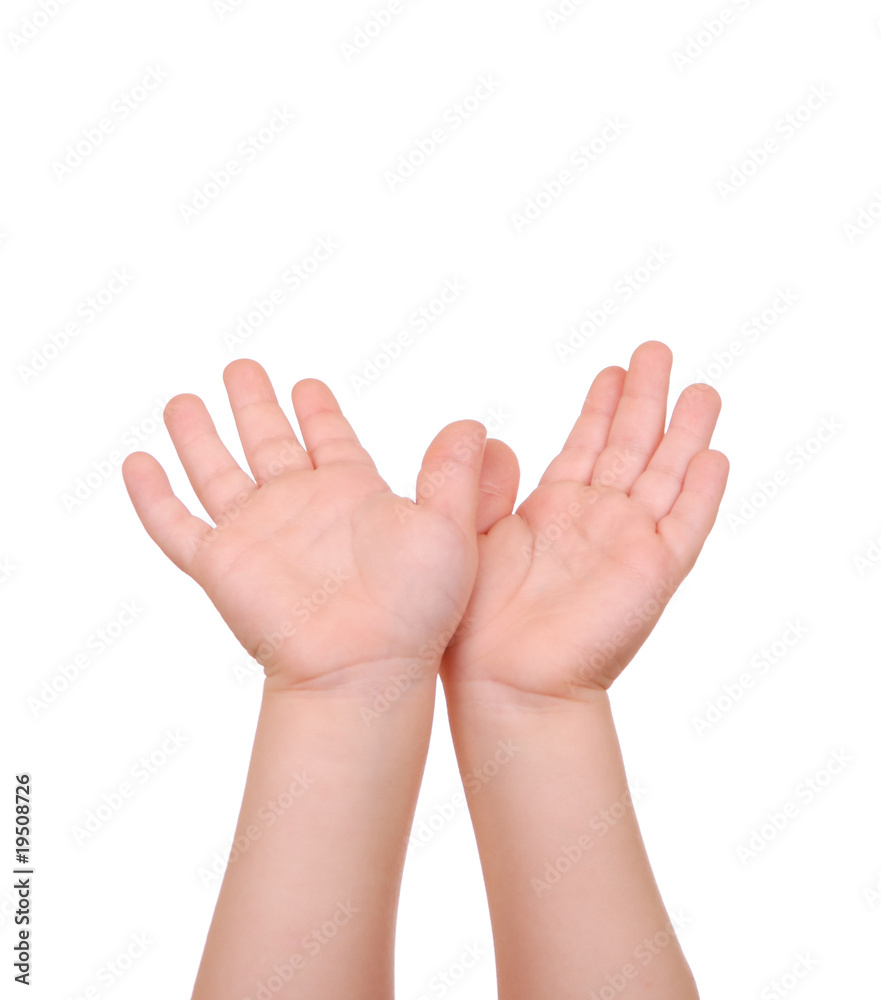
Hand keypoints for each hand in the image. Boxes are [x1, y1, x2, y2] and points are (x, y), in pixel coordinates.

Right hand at [122, 360, 486, 693]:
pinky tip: (136, 462)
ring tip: (183, 401)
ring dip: (197, 437)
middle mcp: (300, 506)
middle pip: (267, 442)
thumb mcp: (449, 528)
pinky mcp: (219, 565)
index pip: (329, 438)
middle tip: (241, 367)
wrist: (365, 668)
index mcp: (352, 492)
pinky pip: (175, 524)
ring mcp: (256, 533)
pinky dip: (153, 496)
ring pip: (216, 471)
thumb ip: (455, 474)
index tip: (306, 384)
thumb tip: (475, 424)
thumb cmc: (415, 609)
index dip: (317, 410)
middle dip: (253, 405)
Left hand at [441, 341, 728, 701]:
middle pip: (632, 446)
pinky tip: (714, 455)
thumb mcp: (469, 532)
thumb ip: (480, 484)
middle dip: (645, 399)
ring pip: (667, 474)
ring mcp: (630, 544)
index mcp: (555, 510)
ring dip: (684, 432)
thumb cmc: (478, 620)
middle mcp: (597, 520)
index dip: (603, 407)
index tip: (614, 369)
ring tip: (700, 388)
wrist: (504, 681)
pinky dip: (703, 491)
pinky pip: (686, 524)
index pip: (587, 444)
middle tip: (657, 350)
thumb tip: (487, 435)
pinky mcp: (654, 572)